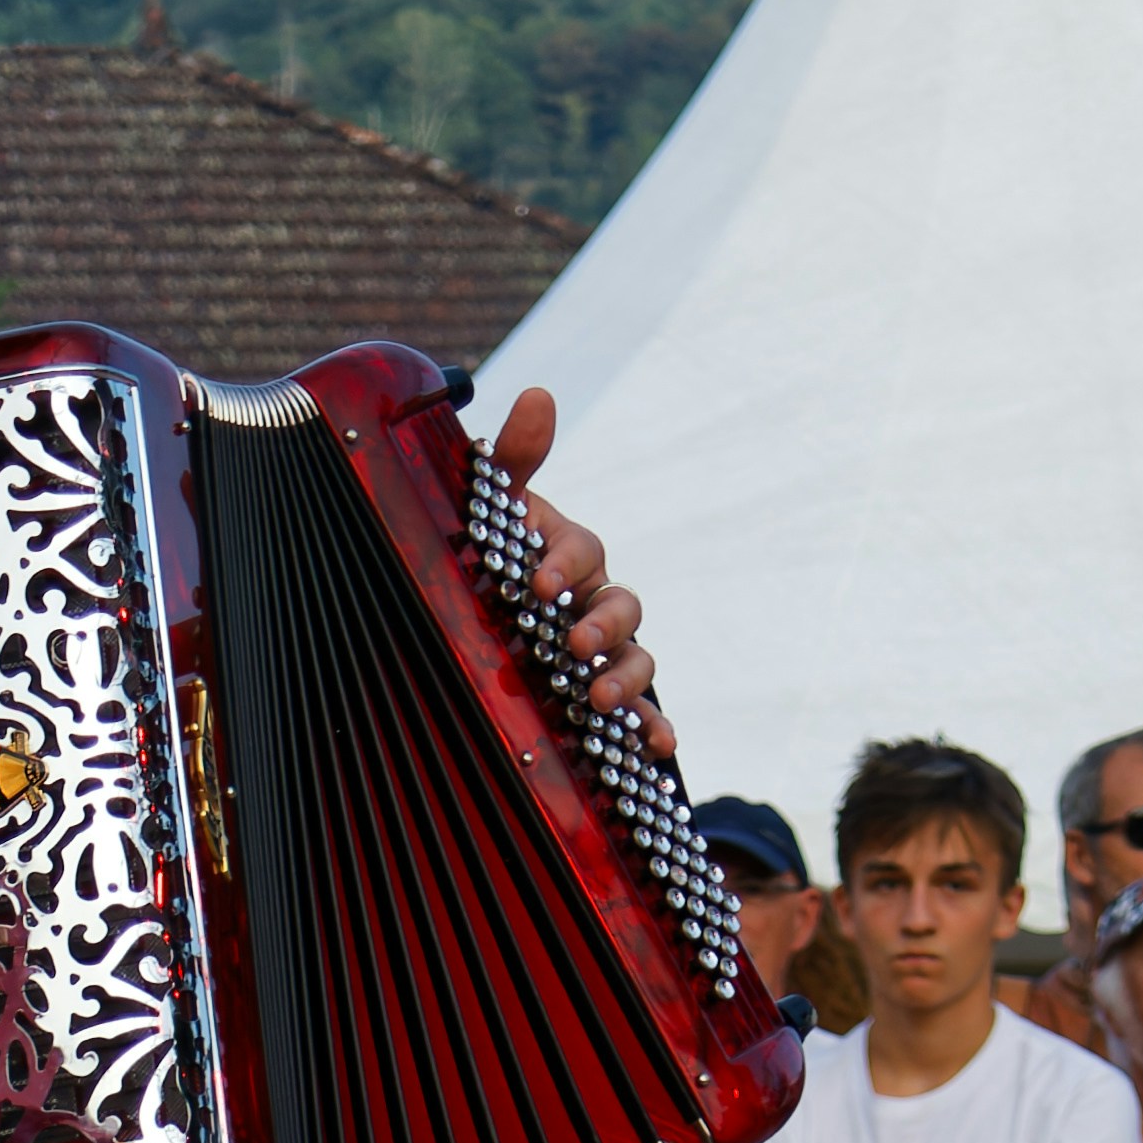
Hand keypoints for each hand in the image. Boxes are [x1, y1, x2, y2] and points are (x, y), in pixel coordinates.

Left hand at [503, 394, 662, 731]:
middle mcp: (596, 601)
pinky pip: (642, 712)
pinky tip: (659, 748)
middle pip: (622, 606)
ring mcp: (606, 651)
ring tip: (598, 697)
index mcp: (567, 555)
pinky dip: (655, 728)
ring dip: (625, 678)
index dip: (562, 563)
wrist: (484, 614)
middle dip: (601, 624)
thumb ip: (514, 461)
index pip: (579, 551)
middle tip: (572, 642)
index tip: (536, 581)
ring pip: (637, 658)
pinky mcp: (608, 697)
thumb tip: (540, 394)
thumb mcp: (494, 511)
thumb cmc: (495, 556)